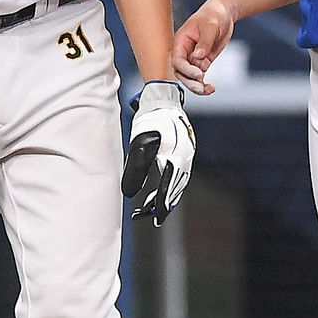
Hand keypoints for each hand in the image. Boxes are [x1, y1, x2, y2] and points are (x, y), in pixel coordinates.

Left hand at [121, 81, 194, 226]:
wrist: (163, 98)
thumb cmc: (150, 119)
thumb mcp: (139, 144)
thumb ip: (136, 170)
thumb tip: (129, 192)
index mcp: (175, 159)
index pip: (167, 191)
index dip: (159, 207)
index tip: (152, 219)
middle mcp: (185, 158)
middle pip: (176, 189)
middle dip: (164, 204)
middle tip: (151, 215)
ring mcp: (187, 152)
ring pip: (180, 181)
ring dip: (169, 194)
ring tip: (157, 205)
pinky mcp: (186, 148)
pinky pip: (181, 171)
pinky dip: (173, 182)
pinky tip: (165, 184)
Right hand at [171, 0, 234, 95]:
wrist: (224, 13)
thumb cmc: (214, 14)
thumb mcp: (210, 26)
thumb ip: (204, 42)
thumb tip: (197, 56)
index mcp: (181, 41)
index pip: (177, 60)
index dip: (185, 69)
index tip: (198, 73)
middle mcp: (185, 51)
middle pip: (181, 72)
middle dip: (189, 81)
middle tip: (200, 87)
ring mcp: (193, 58)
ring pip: (189, 77)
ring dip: (196, 85)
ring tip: (207, 90)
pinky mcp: (203, 62)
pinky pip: (200, 77)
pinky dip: (204, 84)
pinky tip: (211, 88)